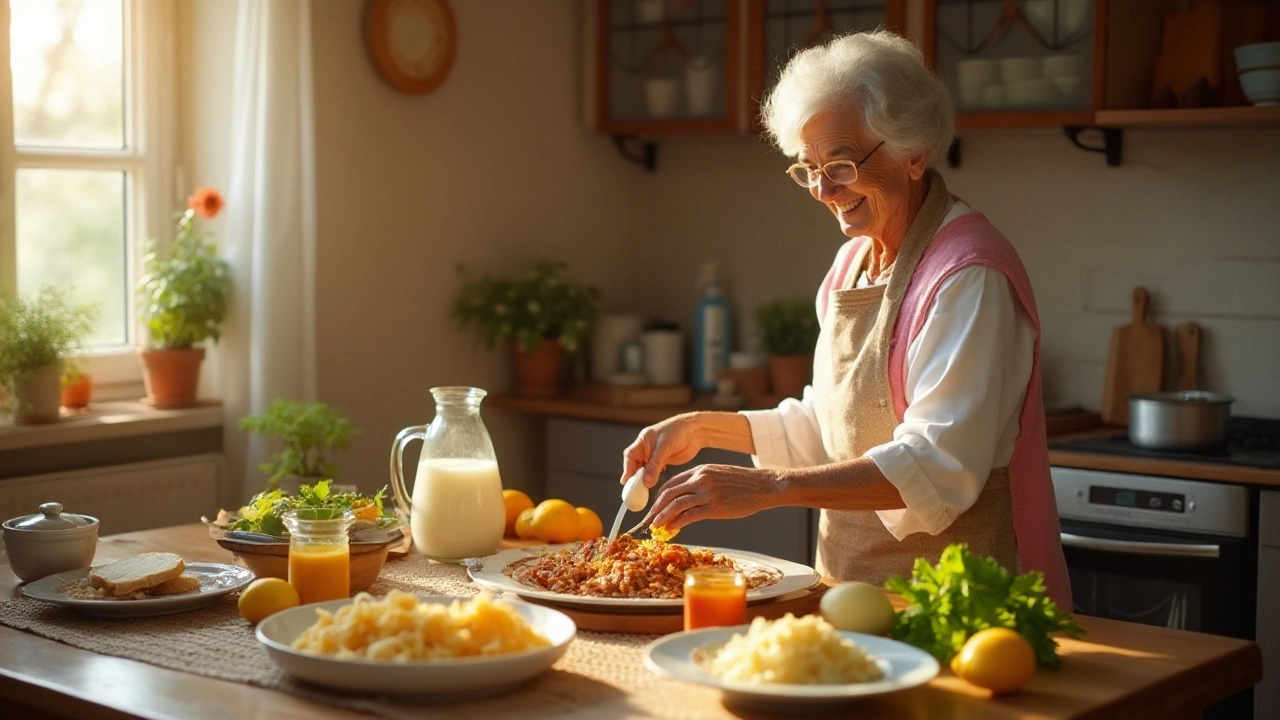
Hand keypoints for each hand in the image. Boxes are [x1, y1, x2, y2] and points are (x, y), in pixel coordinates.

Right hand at [620, 413, 707, 489]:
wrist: (696, 431)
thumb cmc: (678, 432)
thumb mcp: (664, 448)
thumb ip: (654, 465)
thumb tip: (646, 482)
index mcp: (643, 440)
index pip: (630, 456)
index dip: (627, 469)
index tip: (627, 482)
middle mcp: (647, 448)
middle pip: (636, 464)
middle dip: (634, 477)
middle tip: (634, 490)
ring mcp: (656, 455)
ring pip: (645, 469)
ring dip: (644, 479)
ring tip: (643, 491)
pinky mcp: (664, 460)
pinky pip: (655, 471)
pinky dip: (653, 478)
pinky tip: (654, 484)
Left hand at [633, 464, 781, 532]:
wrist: (763, 486)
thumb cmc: (743, 483)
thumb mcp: (718, 475)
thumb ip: (701, 483)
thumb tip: (686, 498)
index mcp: (700, 470)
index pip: (671, 482)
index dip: (659, 496)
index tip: (655, 507)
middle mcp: (700, 479)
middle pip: (669, 493)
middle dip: (656, 508)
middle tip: (649, 519)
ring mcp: (707, 493)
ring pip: (676, 505)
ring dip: (663, 517)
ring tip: (656, 526)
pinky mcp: (715, 507)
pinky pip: (690, 516)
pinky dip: (678, 523)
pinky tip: (673, 529)